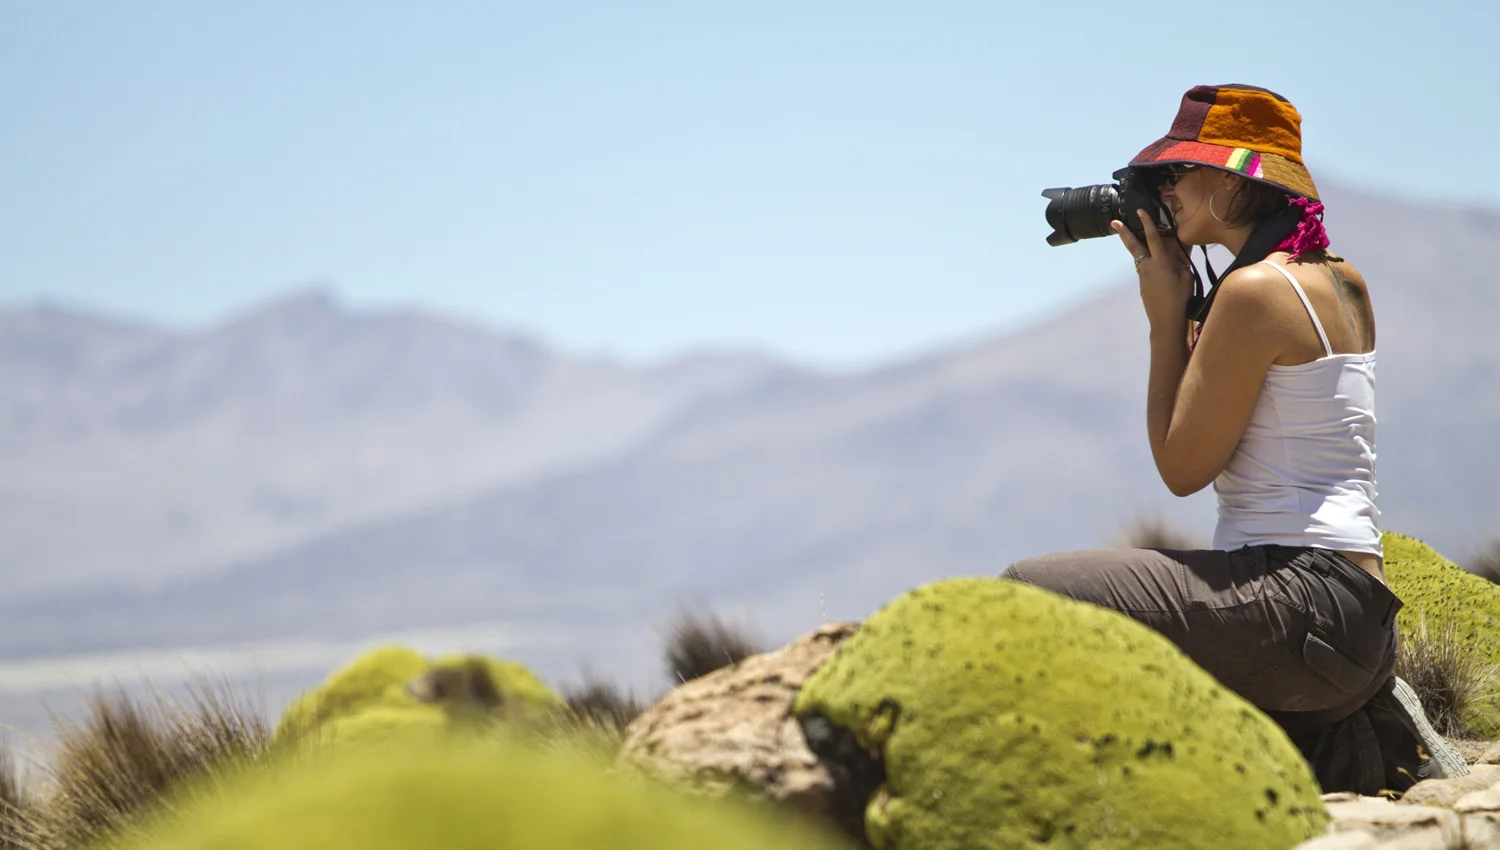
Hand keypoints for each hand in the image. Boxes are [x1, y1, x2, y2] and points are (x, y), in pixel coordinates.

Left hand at [1112, 210, 1191, 326]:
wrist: (1166, 319)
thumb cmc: (1180, 298)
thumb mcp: (1187, 277)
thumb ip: (1181, 263)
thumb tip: (1177, 255)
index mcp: (1160, 262)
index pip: (1153, 238)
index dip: (1147, 223)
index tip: (1140, 211)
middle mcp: (1148, 266)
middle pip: (1134, 246)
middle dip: (1124, 233)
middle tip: (1114, 222)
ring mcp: (1143, 276)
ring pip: (1138, 257)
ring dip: (1135, 247)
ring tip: (1131, 237)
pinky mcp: (1142, 285)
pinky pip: (1144, 269)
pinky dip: (1146, 263)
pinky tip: (1154, 265)